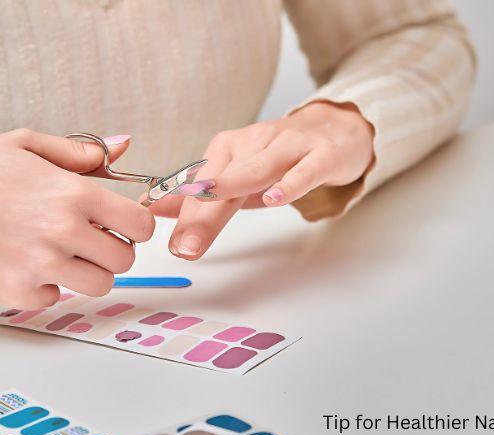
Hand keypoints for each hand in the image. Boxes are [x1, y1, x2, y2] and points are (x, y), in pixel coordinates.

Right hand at [0, 129, 154, 307]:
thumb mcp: (25, 144)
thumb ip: (81, 150)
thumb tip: (125, 145)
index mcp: (72, 193)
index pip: (140, 224)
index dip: (136, 224)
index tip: (121, 223)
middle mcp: (62, 232)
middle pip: (124, 260)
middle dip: (112, 249)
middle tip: (88, 239)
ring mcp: (41, 266)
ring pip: (100, 285)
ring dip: (87, 272)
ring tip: (61, 254)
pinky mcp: (18, 293)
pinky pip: (56, 299)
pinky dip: (47, 287)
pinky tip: (27, 265)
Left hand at [149, 101, 374, 258]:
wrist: (339, 128)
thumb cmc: (285, 158)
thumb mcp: (239, 178)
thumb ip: (201, 198)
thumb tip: (155, 209)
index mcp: (229, 148)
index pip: (201, 186)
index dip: (184, 217)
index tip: (171, 245)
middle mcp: (255, 142)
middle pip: (223, 181)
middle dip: (200, 215)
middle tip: (183, 246)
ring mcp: (290, 147)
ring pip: (257, 169)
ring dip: (232, 189)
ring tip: (208, 205)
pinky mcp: (322, 155)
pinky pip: (304, 171)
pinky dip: (289, 184)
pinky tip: (274, 199)